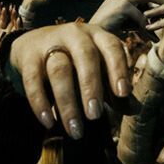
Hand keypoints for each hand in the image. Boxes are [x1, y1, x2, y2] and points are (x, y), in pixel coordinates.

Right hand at [6, 21, 130, 136]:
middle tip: (95, 116)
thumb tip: (135, 110)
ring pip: (58, 70)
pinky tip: (49, 122)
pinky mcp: (28, 56)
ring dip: (67, 102)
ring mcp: (49, 43)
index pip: (112, 48)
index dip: (118, 69)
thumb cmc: (78, 63)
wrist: (34, 45)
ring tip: (75, 128)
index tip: (123, 94)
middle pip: (85, 57)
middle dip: (91, 87)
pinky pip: (33, 80)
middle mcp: (75, 35)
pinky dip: (40, 103)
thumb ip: (116, 90)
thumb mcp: (99, 71)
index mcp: (99, 37)